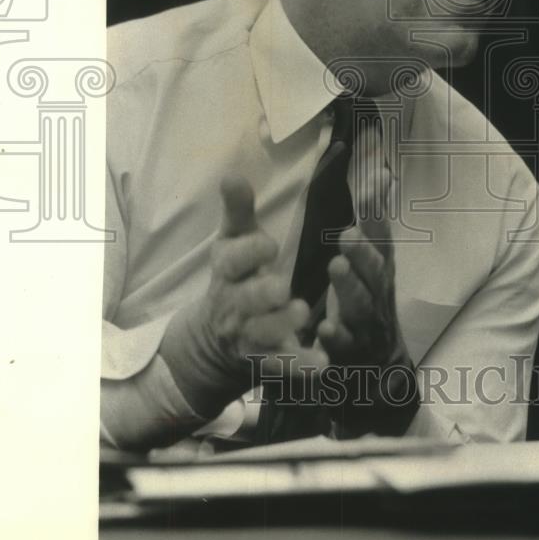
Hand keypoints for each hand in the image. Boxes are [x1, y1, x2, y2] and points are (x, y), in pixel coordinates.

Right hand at [201, 174, 327, 378]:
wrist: (216, 336)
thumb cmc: (236, 275)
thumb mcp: (233, 240)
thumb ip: (238, 210)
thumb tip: (232, 173)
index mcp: (227, 269)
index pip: (231, 261)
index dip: (248, 254)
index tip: (268, 246)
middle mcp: (234, 304)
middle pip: (244, 300)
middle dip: (261, 294)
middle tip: (282, 287)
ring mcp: (250, 335)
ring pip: (262, 334)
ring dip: (281, 325)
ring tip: (303, 313)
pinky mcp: (268, 360)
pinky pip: (283, 365)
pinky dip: (300, 366)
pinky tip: (322, 363)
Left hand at [316, 129, 406, 367]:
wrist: (379, 362)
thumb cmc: (370, 295)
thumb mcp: (374, 255)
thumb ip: (373, 215)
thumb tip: (379, 167)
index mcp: (380, 264)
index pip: (381, 233)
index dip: (378, 207)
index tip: (374, 179)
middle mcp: (378, 290)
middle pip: (375, 269)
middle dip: (364, 250)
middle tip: (348, 233)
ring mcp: (366, 322)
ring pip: (361, 304)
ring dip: (349, 286)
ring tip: (336, 267)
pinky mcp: (351, 352)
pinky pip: (344, 345)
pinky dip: (336, 337)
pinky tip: (323, 330)